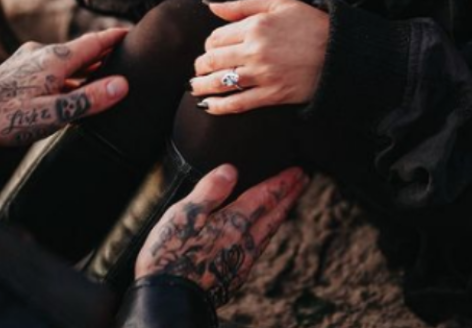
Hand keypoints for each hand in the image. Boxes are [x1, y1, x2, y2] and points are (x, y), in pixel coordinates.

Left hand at [0, 29, 128, 146]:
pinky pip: (51, 68)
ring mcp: (27, 61)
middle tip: (127, 54)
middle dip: (105, 52)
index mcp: (54, 59)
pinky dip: (68, 75)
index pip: (95, 41)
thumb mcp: (52, 114)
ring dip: (86, 67)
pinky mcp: (16, 71)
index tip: (135, 31)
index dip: (116, 37)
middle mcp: (41, 53)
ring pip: (66, 60)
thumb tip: (122, 84)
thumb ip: (88, 99)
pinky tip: (70, 88)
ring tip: (105, 74)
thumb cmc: (4, 119)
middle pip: (82, 50)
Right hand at [135, 165, 308, 307]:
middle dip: (290, 196)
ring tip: (287, 204)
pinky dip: (267, 234)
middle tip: (303, 181)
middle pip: (274, 214)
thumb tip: (231, 170)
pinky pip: (259, 248)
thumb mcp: (184, 215)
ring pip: (269, 232)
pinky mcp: (234, 276)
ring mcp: (241, 261)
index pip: (265, 197)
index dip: (283, 183)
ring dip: (281, 214)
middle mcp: (244, 242)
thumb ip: (209, 191)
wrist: (169, 301)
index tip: (298, 171)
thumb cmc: (170, 255)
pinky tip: (261, 237)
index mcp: (234, 223)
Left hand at [190, 0, 328, 114]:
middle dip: (200, 66)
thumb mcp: (279, 3)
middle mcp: (255, 50)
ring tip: (195, 88)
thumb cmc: (310, 24)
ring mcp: (262, 75)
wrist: (339, 53)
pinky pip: (238, 103)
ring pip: (220, 82)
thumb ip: (242, 5)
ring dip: (202, 86)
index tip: (211, 49)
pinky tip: (208, 106)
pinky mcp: (272, 95)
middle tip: (198, 69)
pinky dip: (219, 107)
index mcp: (255, 26)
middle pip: (213, 60)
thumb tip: (212, 7)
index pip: (216, 38)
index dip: (209, 44)